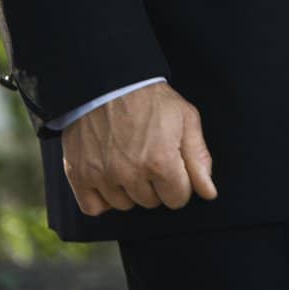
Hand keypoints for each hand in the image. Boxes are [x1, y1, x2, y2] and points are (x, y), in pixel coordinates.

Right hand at [62, 81, 216, 215]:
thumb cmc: (151, 99)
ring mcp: (103, 177)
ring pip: (125, 206)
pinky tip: (109, 178)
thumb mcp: (185, 118)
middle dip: (155, 184)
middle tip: (149, 154)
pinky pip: (94, 208)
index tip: (172, 163)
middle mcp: (131, 174)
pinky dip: (102, 199)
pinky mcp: (79, 175)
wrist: (109, 81)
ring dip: (129, 190)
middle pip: (151, 203)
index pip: (178, 199)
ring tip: (129, 159)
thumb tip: (209, 193)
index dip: (179, 181)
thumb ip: (198, 158)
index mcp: (160, 162)